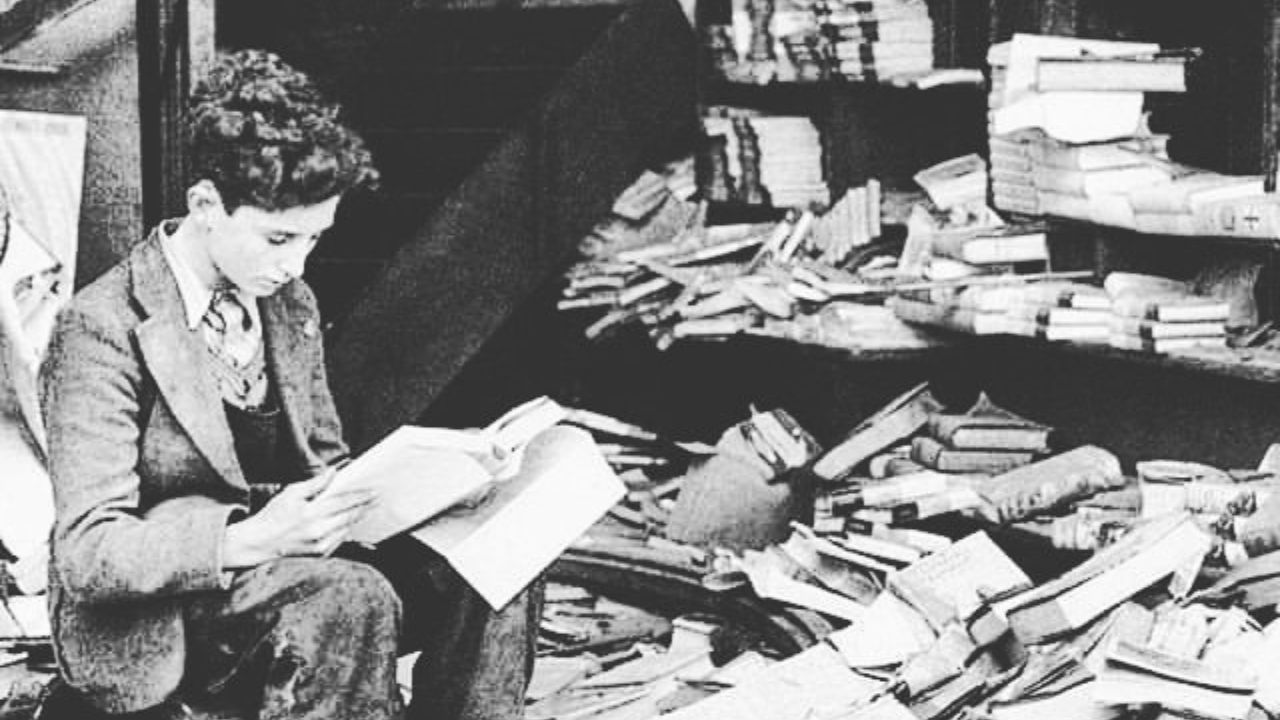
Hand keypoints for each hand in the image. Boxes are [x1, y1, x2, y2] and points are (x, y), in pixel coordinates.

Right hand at [221, 469, 372, 568]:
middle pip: (350, 515)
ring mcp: (320, 544)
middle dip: (365, 506)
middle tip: (378, 498)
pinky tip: (351, 522)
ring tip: (369, 508)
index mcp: (311, 512)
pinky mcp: (320, 554)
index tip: (374, 490)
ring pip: (347, 528)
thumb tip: (333, 472)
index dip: (361, 495)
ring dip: (358, 518)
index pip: (343, 501)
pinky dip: (347, 529)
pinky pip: (340, 540)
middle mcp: (318, 530)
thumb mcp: (291, 493)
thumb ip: (315, 484)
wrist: (260, 543)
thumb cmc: (274, 515)